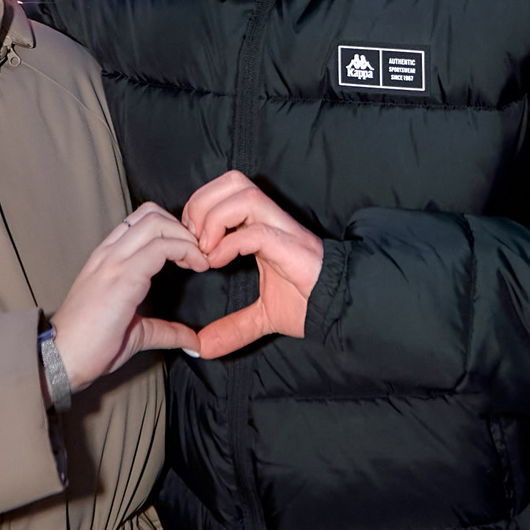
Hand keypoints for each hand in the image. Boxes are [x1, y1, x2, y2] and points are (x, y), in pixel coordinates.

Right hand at [52, 204, 205, 392]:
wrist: (62, 359)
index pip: (141, 221)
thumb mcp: (136, 333)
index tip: (189, 255)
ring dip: (185, 236)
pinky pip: (160, 247)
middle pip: (151, 213)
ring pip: (156, 222)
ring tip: (199, 260)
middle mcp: (108, 253)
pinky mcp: (121, 277)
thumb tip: (192, 339)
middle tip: (198, 254)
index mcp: (107, 259)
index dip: (171, 230)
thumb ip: (164, 330)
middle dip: (182, 228)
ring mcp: (113, 262)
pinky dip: (185, 250)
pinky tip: (196, 267)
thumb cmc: (90, 346)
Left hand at [182, 171, 324, 358]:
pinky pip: (256, 230)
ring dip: (214, 220)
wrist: (341, 312)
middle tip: (193, 240)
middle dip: (203, 204)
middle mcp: (273, 221)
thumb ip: (232, 328)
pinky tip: (218, 263)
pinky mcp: (292, 247)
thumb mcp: (262, 316)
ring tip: (206, 251)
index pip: (227, 189)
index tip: (188, 240)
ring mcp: (283, 230)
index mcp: (262, 227)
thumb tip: (202, 348)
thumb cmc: (309, 304)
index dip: (200, 206)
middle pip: (233, 181)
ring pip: (244, 195)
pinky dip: (230, 243)